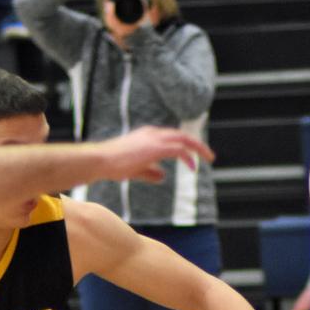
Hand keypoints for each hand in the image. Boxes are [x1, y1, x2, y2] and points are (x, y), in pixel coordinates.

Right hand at [96, 125, 214, 181]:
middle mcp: (153, 133)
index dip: (184, 145)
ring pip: (184, 139)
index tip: (193, 156)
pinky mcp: (156, 147)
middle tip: (209, 155)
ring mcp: (155, 139)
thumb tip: (163, 176)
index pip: (171, 137)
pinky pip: (179, 149)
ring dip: (198, 148)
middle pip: (181, 135)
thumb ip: (150, 172)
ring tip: (209, 158)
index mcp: (147, 135)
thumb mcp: (136, 169)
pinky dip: (188, 157)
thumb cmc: (113, 165)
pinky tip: (193, 167)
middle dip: (197, 145)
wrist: (101, 160)